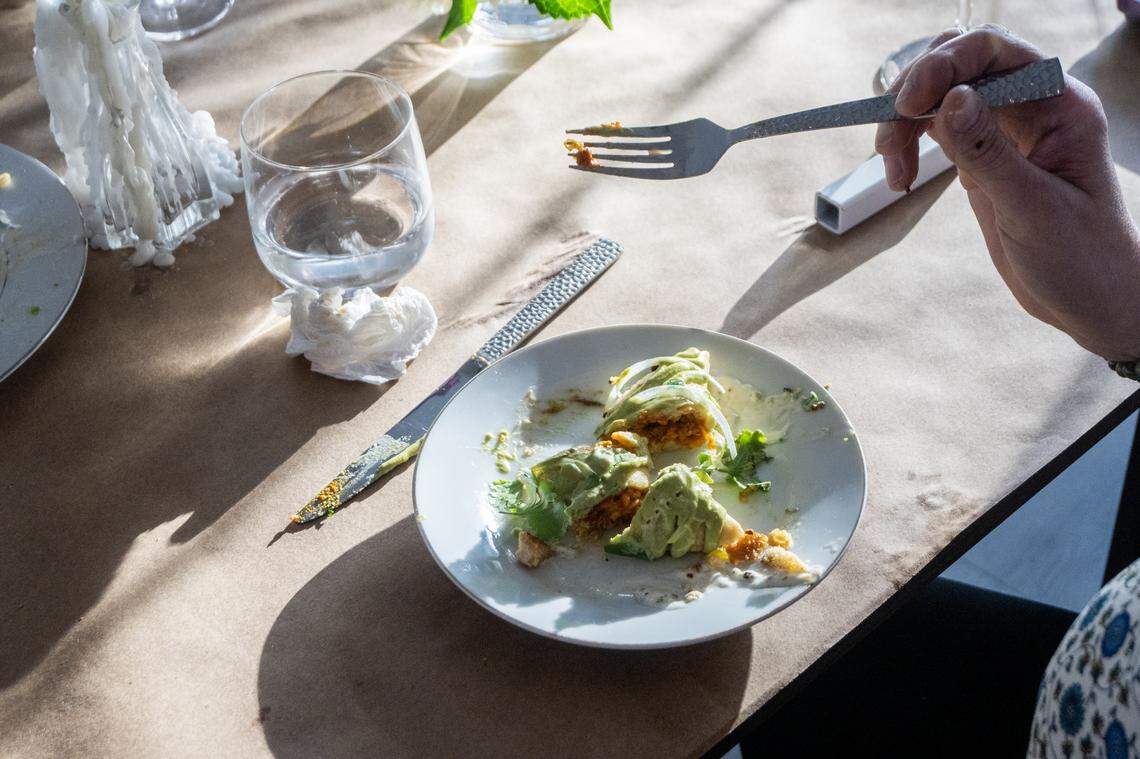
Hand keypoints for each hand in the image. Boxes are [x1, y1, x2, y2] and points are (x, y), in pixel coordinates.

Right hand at [876, 26, 1139, 361]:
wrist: (1089, 300)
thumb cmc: (1081, 257)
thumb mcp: (1032, 207)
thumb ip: (988, 152)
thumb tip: (951, 100)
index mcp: (1060, 105)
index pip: (995, 53)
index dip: (945, 64)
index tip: (907, 104)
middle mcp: (1032, 107)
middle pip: (960, 66)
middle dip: (916, 92)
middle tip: (889, 140)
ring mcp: (1005, 131)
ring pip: (941, 97)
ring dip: (904, 124)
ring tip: (894, 171)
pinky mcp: (982, 157)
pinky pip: (937, 130)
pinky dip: (909, 146)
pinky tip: (902, 177)